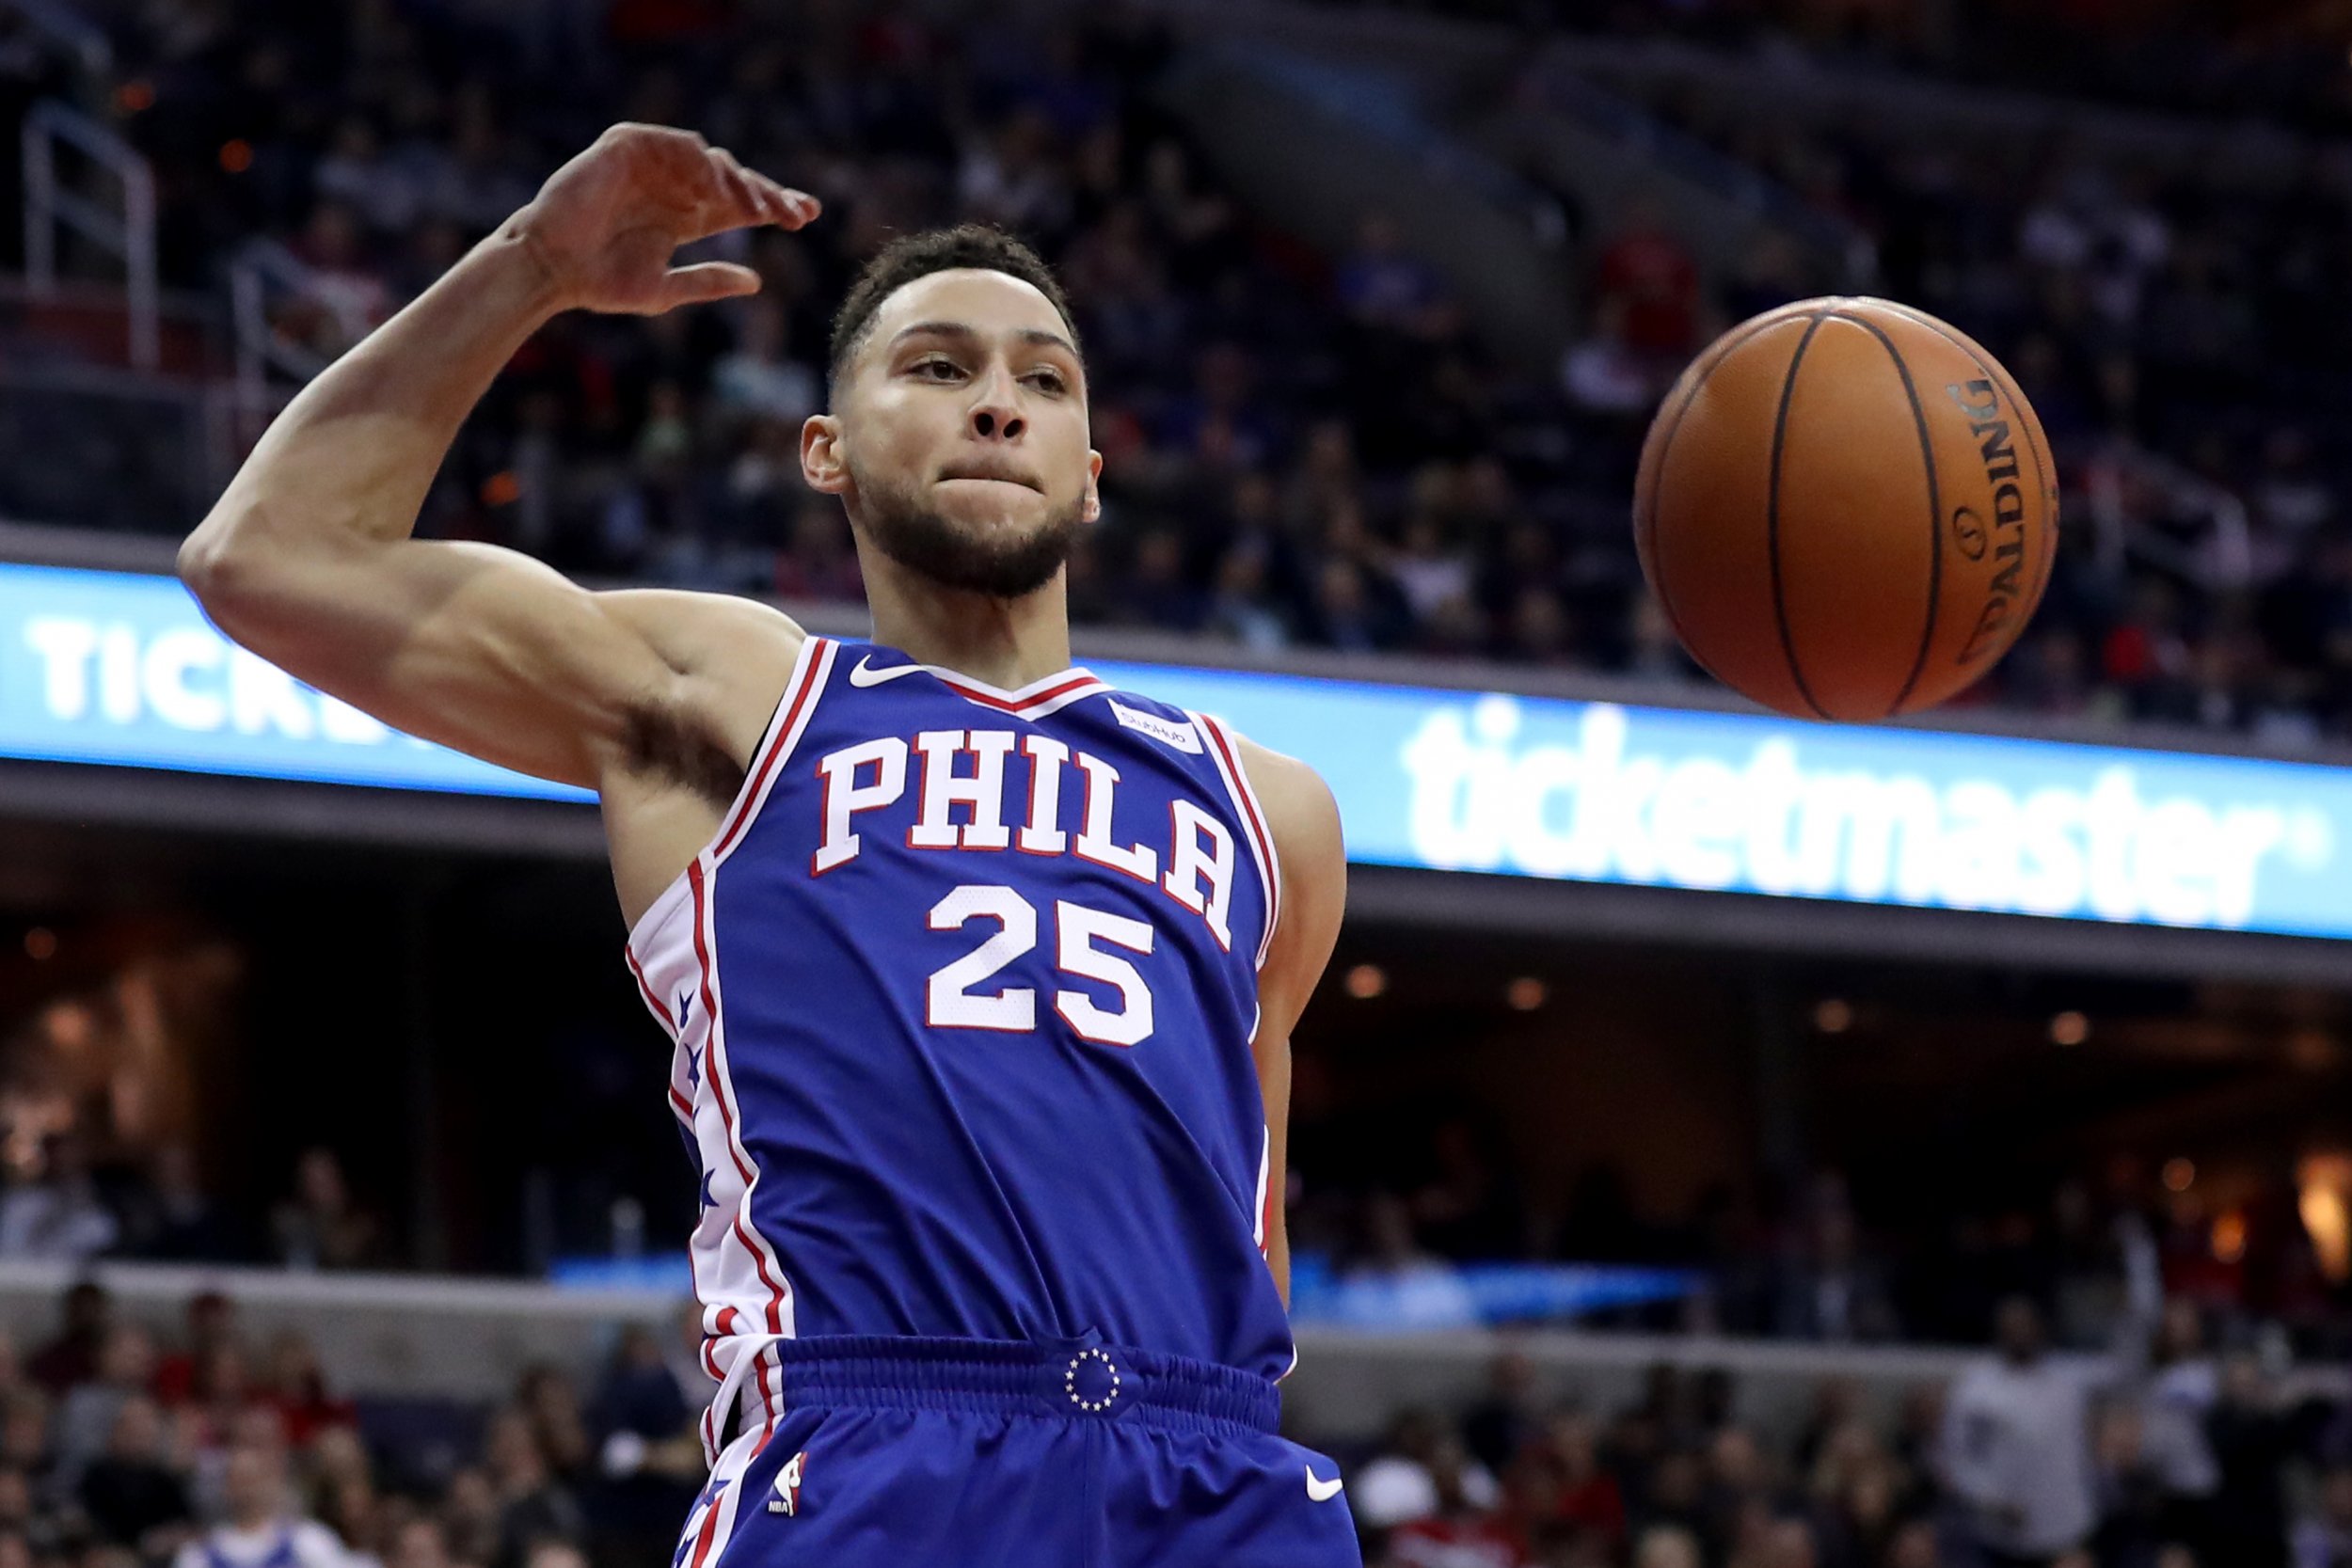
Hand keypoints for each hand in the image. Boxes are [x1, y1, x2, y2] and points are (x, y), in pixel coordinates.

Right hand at [507, 123, 819, 315]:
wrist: (551, 270)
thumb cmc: (600, 283)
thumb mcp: (664, 289)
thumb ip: (708, 281)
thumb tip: (756, 282)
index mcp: (686, 217)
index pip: (740, 205)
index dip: (775, 205)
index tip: (809, 215)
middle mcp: (673, 187)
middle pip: (734, 180)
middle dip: (767, 194)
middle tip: (793, 215)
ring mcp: (650, 165)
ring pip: (709, 159)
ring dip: (736, 181)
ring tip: (755, 209)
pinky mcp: (624, 147)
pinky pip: (671, 143)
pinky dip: (695, 160)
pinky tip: (713, 188)